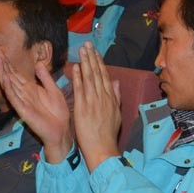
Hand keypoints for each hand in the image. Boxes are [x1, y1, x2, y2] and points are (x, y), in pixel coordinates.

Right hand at [0, 50, 72, 162]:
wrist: (61, 129)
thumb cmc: (58, 112)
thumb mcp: (53, 90)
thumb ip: (45, 77)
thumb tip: (38, 63)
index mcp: (31, 89)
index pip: (16, 73)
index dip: (9, 63)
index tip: (1, 51)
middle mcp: (24, 94)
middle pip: (10, 76)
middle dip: (3, 64)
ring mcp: (22, 101)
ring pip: (9, 85)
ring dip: (3, 73)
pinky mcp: (23, 110)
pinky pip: (14, 98)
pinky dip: (9, 88)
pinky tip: (6, 79)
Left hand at [71, 42, 120, 171]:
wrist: (102, 147)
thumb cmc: (108, 133)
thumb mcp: (117, 114)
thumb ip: (116, 97)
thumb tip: (116, 82)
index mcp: (110, 98)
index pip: (104, 75)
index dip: (99, 62)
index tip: (95, 51)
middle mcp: (102, 97)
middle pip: (97, 73)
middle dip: (92, 57)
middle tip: (88, 44)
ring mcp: (93, 101)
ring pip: (90, 78)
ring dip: (86, 62)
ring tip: (82, 49)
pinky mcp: (83, 107)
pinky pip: (80, 89)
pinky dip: (79, 78)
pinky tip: (76, 67)